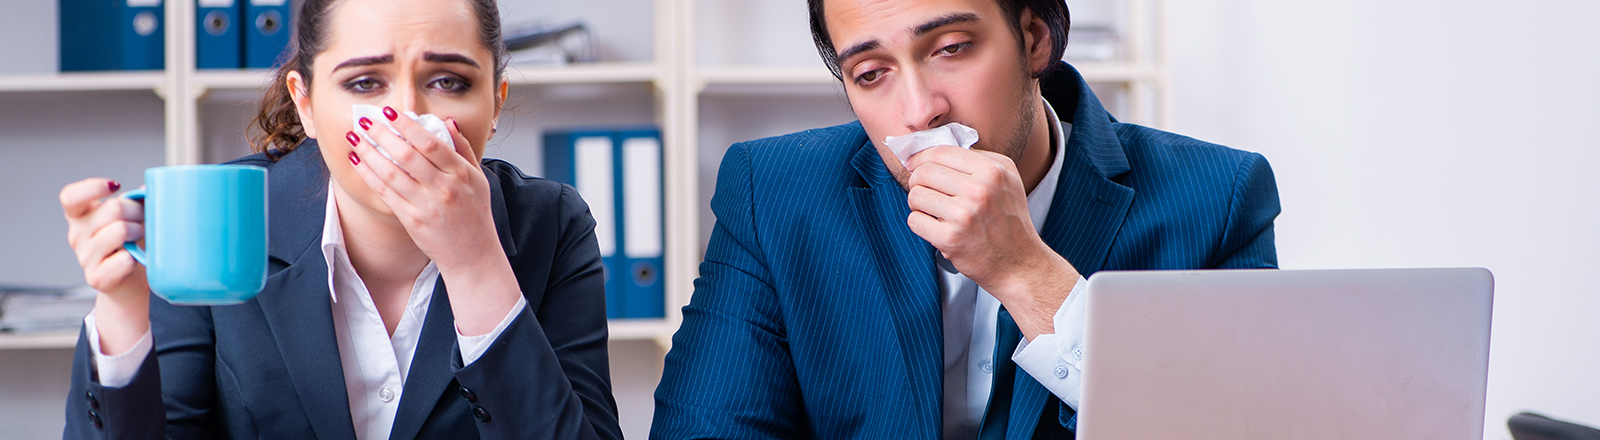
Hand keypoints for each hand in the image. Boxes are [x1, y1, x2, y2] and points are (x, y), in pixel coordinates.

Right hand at [60, 178, 149, 353]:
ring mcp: (84, 257)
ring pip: (120, 230)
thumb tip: (152, 186)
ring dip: (139, 231)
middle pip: (112, 209)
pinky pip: (123, 259)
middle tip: (145, 220)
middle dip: (137, 211)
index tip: (116, 185)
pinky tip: (135, 258)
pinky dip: (135, 257)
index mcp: (80, 216)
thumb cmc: (130, 245)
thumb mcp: (129, 218)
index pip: (71, 196)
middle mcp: (77, 235)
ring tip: (141, 238)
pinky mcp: (96, 277)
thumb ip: (135, 201)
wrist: (128, 284)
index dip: (92, 187)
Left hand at [346, 108, 519, 334]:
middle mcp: (443, 188)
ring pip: (392, 173)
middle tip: (366, 121)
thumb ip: (463, 149)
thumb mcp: (478, 179)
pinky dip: (370, 175)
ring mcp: (426, 205)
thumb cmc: (476, 215)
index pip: (430, 143)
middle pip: (407, 154)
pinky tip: (359, 162)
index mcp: (461, 174)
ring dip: (370, 153)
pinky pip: (386, 193)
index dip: (407, 125)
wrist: (473, 255)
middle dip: (383, 134)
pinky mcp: (412, 220)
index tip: (390, 113)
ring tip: (355, 138)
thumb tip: (447, 122)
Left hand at [904, 146, 1079, 339]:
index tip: (914, 164)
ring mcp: (964, 216)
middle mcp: (979, 191)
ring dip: (918, 204)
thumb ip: (977, 159)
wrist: (1019, 263)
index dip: (921, 157)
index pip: (941, 152)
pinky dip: (920, 223)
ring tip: (934, 211)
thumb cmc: (1009, 220)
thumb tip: (936, 150)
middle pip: (923, 172)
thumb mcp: (1007, 178)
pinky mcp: (950, 239)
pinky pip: (915, 220)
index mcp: (992, 171)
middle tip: (924, 190)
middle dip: (917, 181)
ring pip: (915, 195)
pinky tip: (936, 227)